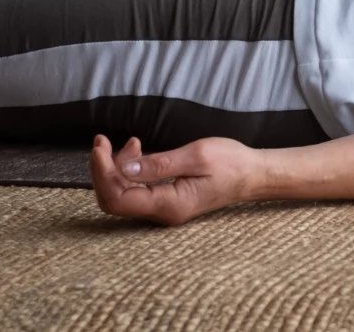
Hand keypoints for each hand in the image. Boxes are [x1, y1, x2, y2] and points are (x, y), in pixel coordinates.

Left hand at [89, 135, 260, 225]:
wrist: (253, 175)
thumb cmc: (231, 163)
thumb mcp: (197, 156)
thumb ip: (159, 164)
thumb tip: (124, 169)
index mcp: (169, 204)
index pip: (118, 197)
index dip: (102, 172)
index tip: (100, 146)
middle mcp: (162, 213)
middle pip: (114, 199)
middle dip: (103, 170)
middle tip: (102, 140)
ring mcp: (163, 209)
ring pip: (122, 195)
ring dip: (115, 168)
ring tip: (128, 142)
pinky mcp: (166, 201)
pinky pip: (136, 191)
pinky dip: (129, 171)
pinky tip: (137, 152)